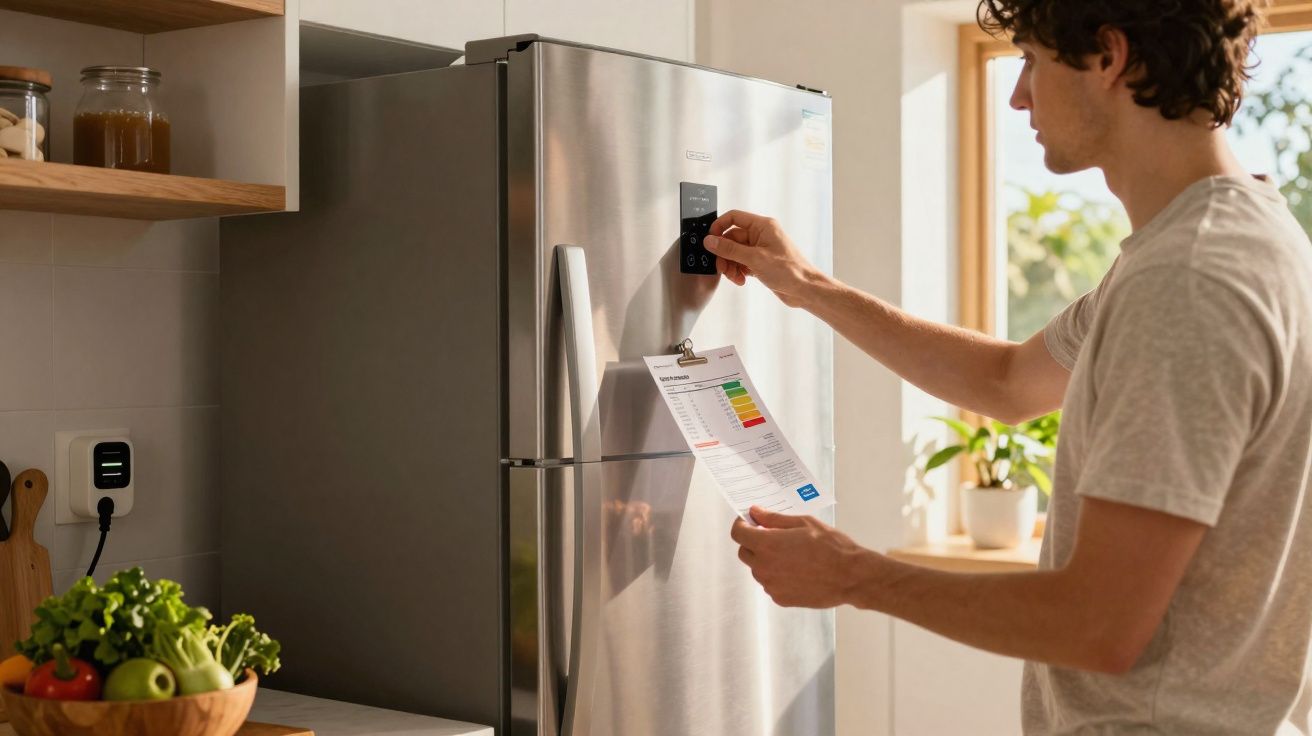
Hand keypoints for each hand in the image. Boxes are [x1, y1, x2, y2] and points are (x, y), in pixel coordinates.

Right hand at [703, 211, 822, 307]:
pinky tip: (742, 279)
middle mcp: (761, 235)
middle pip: (732, 238)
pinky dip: (738, 271)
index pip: (734, 217)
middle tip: (723, 267)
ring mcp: (761, 249)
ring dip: (731, 265)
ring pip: (735, 253)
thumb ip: (729, 249)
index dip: (719, 226)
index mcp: (762, 226)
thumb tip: (711, 241)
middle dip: (725, 254)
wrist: (805, 289)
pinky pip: (742, 263)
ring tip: (735, 277)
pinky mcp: (761, 262)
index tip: (710, 240)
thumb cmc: (789, 270)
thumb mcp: (754, 258)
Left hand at [730, 505, 873, 608]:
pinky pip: (770, 584)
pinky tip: (797, 569)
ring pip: (757, 569)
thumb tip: (756, 513)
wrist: (850, 576)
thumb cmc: (831, 547)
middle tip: (772, 535)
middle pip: (744, 552)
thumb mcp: (803, 523)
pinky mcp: (781, 599)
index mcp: (767, 545)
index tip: (750, 521)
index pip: (738, 534)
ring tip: (791, 554)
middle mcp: (764, 567)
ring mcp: (771, 585)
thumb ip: (774, 518)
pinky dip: (777, 576)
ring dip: (765, 560)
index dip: (742, 524)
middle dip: (753, 542)